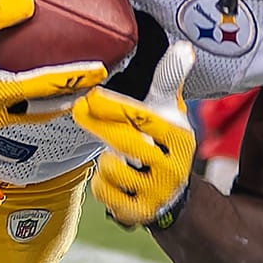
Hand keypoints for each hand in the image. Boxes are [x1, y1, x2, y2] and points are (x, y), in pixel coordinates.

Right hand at [0, 0, 105, 144]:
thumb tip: (28, 2)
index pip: (46, 87)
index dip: (75, 78)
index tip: (100, 71)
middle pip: (43, 112)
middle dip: (69, 101)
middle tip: (89, 89)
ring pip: (25, 122)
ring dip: (47, 110)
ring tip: (63, 98)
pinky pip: (4, 122)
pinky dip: (21, 112)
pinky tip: (18, 101)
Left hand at [73, 43, 196, 229]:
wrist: (171, 195)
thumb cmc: (163, 142)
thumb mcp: (170, 111)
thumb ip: (170, 80)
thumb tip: (183, 48)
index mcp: (180, 138)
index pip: (141, 118)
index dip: (112, 106)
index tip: (90, 96)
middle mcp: (173, 168)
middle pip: (123, 141)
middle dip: (97, 124)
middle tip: (79, 110)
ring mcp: (156, 193)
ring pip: (110, 167)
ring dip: (105, 159)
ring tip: (116, 156)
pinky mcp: (139, 214)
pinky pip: (103, 192)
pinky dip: (101, 183)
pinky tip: (112, 179)